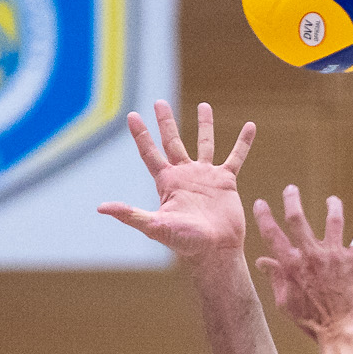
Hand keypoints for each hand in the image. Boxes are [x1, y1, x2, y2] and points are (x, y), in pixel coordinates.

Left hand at [99, 103, 254, 261]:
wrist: (215, 251)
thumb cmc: (185, 243)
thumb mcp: (155, 226)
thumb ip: (130, 214)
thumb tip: (101, 208)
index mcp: (167, 182)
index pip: (149, 153)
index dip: (140, 134)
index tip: (132, 115)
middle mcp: (185, 176)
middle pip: (173, 142)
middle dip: (166, 122)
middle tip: (159, 102)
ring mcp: (206, 177)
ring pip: (204, 144)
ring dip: (205, 125)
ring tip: (205, 105)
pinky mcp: (226, 182)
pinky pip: (236, 157)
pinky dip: (243, 143)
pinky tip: (250, 127)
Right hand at [252, 186, 352, 341]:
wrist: (343, 331)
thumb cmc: (312, 322)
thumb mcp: (285, 303)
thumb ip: (275, 278)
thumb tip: (262, 261)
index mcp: (291, 265)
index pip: (272, 233)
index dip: (264, 216)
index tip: (260, 203)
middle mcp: (311, 255)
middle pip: (297, 218)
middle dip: (291, 199)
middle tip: (290, 189)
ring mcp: (334, 254)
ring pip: (333, 220)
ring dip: (332, 206)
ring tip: (333, 200)